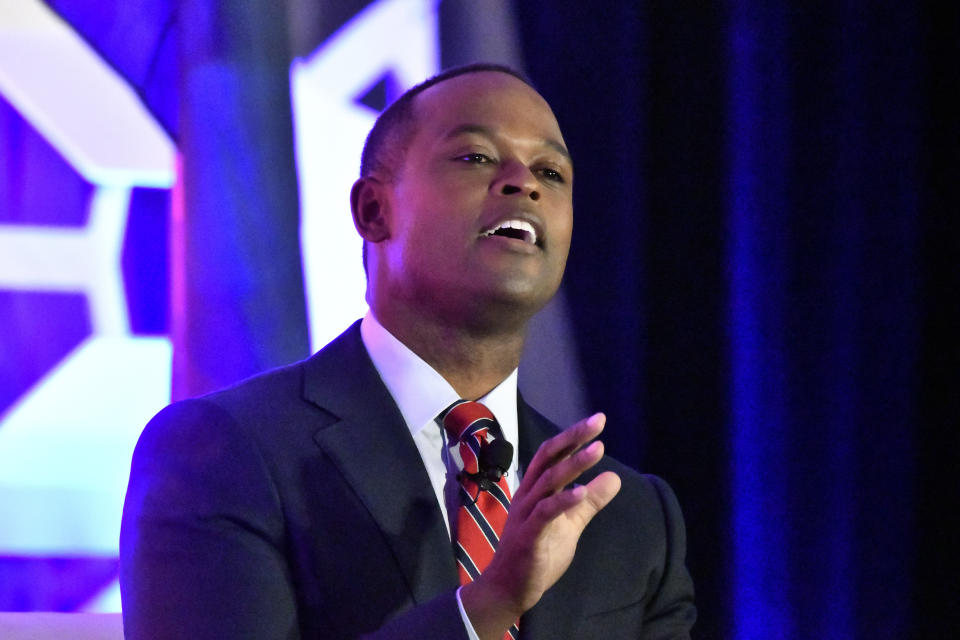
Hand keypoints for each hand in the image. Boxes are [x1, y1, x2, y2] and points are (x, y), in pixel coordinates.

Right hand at [460, 413, 621, 639]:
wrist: (509, 588)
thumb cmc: (538, 553)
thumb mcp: (570, 524)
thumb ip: (589, 502)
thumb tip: (614, 477)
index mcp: (535, 490)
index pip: (553, 455)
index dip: (574, 436)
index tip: (598, 420)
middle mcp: (528, 495)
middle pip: (549, 459)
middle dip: (574, 438)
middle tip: (599, 422)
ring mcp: (526, 514)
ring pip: (549, 481)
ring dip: (574, 464)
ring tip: (598, 450)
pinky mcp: (528, 536)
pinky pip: (544, 513)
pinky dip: (563, 501)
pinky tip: (582, 493)